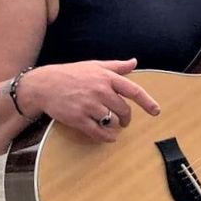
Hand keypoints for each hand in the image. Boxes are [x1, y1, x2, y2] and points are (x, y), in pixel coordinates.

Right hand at [23, 59, 160, 142]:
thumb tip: (134, 62)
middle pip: (124, 110)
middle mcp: (100, 91)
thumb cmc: (71, 73)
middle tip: (125, 120)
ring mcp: (89, 105)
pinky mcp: (78, 118)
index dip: (147, 102)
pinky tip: (109, 138)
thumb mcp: (94, 65)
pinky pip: (98, 132)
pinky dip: (107, 137)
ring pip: (112, 121)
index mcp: (106, 77)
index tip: (156, 111)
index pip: (133, 91)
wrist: (43, 84)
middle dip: (127, 117)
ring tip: (111, 124)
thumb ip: (116, 66)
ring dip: (115, 125)